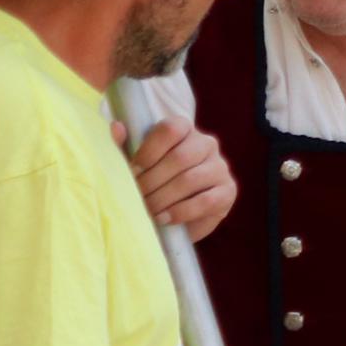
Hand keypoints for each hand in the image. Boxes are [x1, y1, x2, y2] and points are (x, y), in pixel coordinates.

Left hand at [119, 118, 236, 240]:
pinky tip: (163, 218)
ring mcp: (220, 167)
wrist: (175, 216)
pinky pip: (206, 201)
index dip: (149, 150)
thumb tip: (116, 127)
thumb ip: (125, 147)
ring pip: (191, 180)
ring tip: (147, 210)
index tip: (132, 171)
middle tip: (136, 196)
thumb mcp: (137, 165)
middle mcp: (206, 144)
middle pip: (180, 157)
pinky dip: (180, 212)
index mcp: (185, 130)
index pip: (171, 129)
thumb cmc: (153, 184)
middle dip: (152, 181)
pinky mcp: (228, 191)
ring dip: (163, 198)